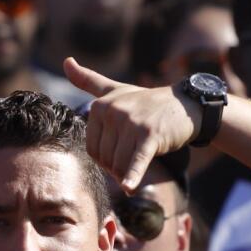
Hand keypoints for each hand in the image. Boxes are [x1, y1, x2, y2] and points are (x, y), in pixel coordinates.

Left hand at [65, 57, 197, 190]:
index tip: (121, 152)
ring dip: (128, 173)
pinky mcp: (150, 136)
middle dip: (118, 166)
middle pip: (105, 158)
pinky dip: (133, 176)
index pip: (92, 149)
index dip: (106, 158)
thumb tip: (66, 62)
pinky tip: (129, 188)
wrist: (184, 105)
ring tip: (140, 162)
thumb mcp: (115, 89)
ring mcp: (131, 123)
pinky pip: (137, 160)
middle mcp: (113, 112)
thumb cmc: (146, 101)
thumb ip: (88, 80)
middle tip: (133, 157)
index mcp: (100, 106)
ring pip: (119, 164)